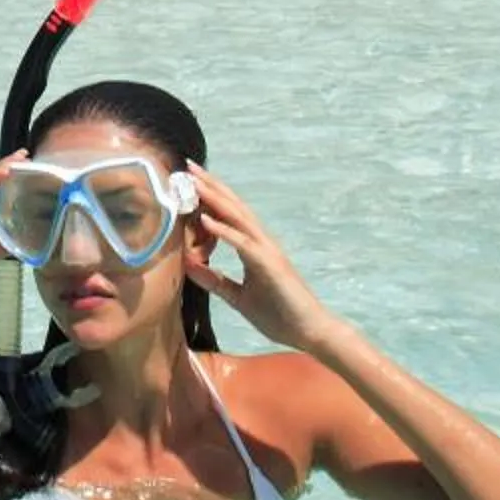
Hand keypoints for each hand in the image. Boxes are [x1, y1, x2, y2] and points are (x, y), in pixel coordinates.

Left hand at [182, 164, 335, 349]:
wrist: (310, 332)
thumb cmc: (280, 315)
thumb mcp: (238, 298)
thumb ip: (216, 281)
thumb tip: (189, 267)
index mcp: (254, 248)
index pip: (230, 216)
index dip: (210, 197)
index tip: (189, 181)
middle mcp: (262, 243)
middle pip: (233, 207)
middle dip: (211, 186)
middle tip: (189, 166)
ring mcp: (267, 252)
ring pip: (238, 217)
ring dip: (214, 198)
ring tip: (194, 182)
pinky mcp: (270, 266)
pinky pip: (243, 243)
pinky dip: (224, 229)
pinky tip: (205, 218)